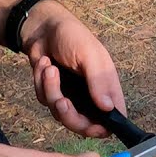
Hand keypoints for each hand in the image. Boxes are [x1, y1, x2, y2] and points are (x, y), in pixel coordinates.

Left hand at [22, 0, 125, 137]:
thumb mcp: (89, 55)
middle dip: (69, 115)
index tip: (90, 126)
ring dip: (51, 90)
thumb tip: (108, 108)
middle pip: (84, 126)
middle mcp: (91, 96)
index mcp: (107, 88)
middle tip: (61, 101)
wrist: (42, 28)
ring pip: (60, 114)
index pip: (114, 118)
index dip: (103, 128)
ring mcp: (71, 97)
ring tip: (50, 67)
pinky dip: (41, 83)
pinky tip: (44, 64)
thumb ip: (99, 81)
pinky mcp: (52, 94)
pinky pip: (45, 101)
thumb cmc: (72, 36)